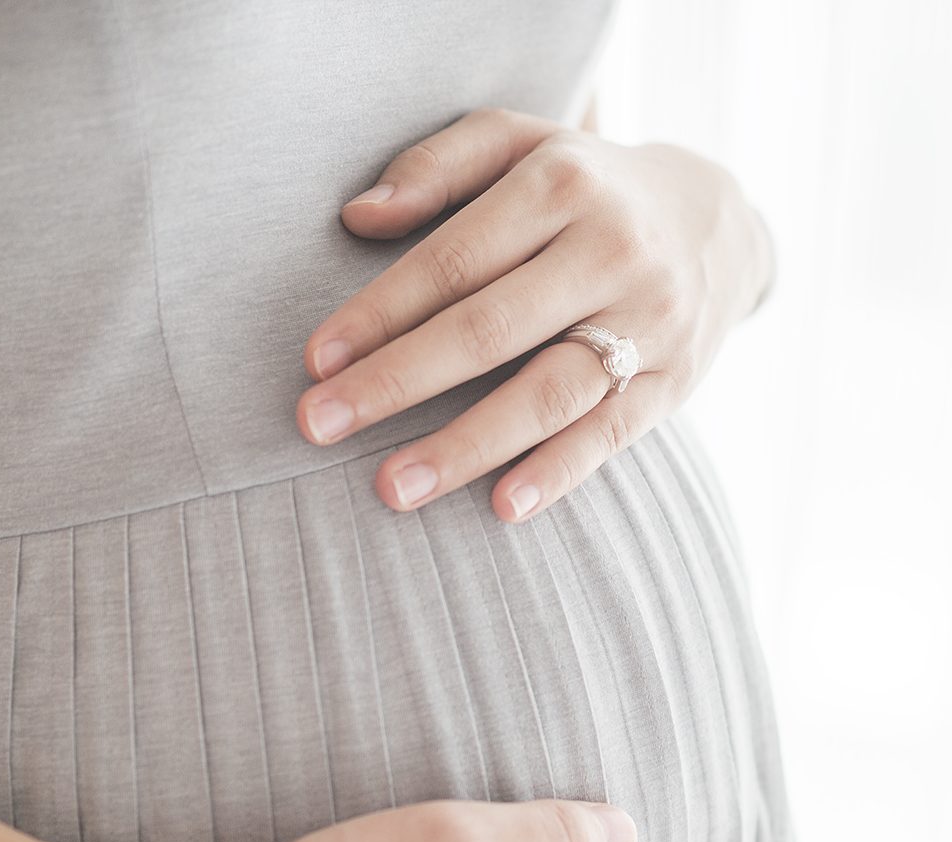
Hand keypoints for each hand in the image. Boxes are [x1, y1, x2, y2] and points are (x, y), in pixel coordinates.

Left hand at [295, 107, 772, 521]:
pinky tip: (502, 508)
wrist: (716, 223)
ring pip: (546, 392)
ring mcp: (649, 321)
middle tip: (316, 426)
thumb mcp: (519, 143)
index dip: (378, 313)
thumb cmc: (584, 188)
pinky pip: (610, 434)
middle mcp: (611, 251)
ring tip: (391, 488)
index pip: (452, 259)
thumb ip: (438, 167)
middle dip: (396, 382)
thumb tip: (357, 217)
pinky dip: (557, 473)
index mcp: (560, 185)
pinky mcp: (674, 382)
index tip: (315, 361)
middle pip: (488, 329)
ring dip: (466, 445)